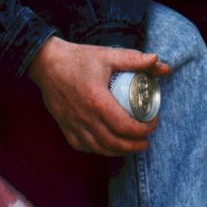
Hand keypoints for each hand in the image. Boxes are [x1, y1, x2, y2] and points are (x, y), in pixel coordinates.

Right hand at [28, 37, 169, 155]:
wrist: (46, 63)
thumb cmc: (78, 58)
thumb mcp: (108, 55)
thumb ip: (134, 59)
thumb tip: (159, 62)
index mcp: (97, 101)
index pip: (125, 126)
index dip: (143, 130)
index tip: (153, 123)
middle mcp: (85, 118)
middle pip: (114, 143)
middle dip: (134, 146)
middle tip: (146, 140)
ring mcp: (73, 126)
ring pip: (99, 149)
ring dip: (119, 151)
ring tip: (132, 146)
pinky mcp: (65, 128)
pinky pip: (84, 147)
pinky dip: (98, 150)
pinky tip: (108, 145)